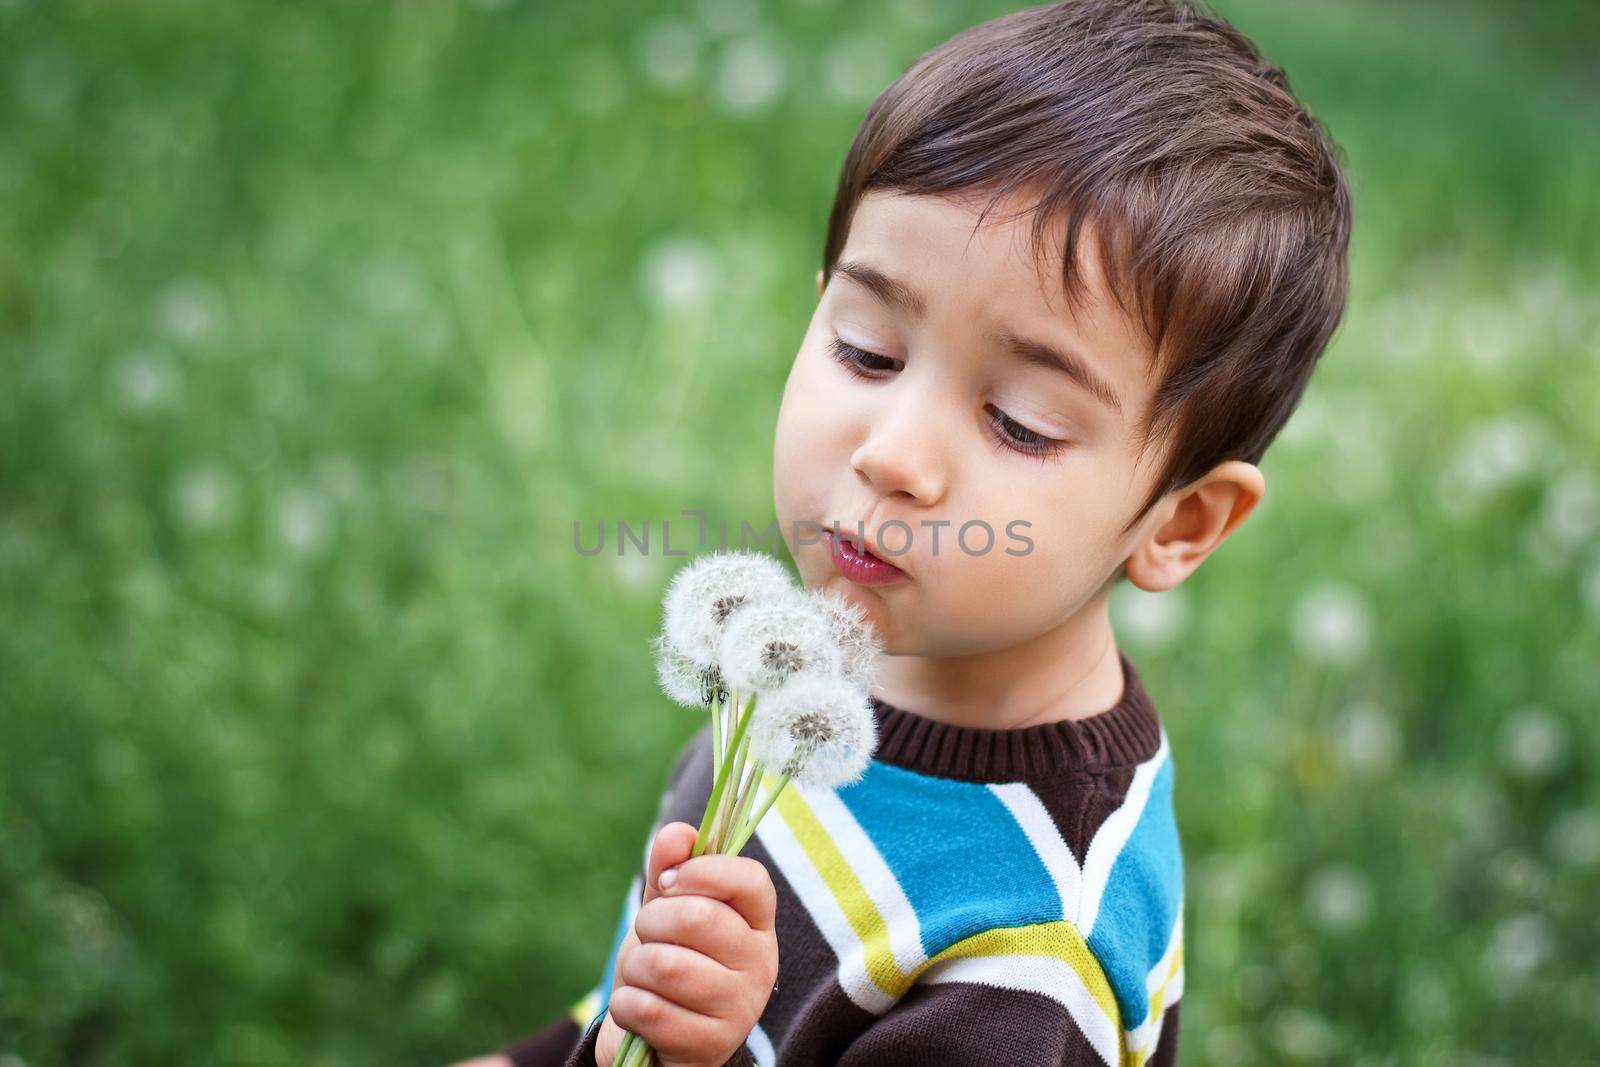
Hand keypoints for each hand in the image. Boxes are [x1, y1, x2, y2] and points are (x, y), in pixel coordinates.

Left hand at [594, 821, 778, 1066]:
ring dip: (636, 967)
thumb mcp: (667, 912)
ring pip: (667, 966)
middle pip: (700, 917)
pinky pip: (649, 1010)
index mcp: (757, 923)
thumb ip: (670, 868)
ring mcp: (740, 1008)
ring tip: (642, 975)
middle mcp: (760, 963)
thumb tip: (677, 833)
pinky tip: (637, 1009)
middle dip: (652, 920)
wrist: (659, 1038)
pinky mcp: (711, 1046)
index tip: (667, 881)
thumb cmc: (669, 962)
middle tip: (647, 934)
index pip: (751, 880)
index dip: (702, 871)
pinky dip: (627, 1005)